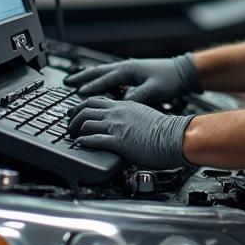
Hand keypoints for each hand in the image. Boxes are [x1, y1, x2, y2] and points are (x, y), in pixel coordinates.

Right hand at [62, 54, 200, 104]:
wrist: (183, 71)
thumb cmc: (170, 79)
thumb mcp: (153, 90)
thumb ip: (137, 97)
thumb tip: (121, 105)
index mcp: (128, 70)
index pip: (105, 80)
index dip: (91, 88)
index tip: (78, 94)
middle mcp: (126, 67)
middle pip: (98, 72)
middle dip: (82, 77)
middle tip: (67, 82)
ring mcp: (129, 69)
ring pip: (103, 72)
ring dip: (89, 77)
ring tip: (76, 81)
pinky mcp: (133, 73)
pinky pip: (111, 76)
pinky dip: (100, 79)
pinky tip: (98, 86)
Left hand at [66, 97, 191, 168]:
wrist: (175, 136)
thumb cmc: (165, 130)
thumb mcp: (145, 116)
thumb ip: (132, 117)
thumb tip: (126, 123)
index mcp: (125, 105)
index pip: (97, 101)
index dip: (82, 105)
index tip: (76, 111)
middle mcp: (118, 113)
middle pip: (86, 108)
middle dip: (74, 116)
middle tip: (69, 123)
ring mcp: (117, 126)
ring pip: (86, 122)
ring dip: (75, 129)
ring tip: (72, 134)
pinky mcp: (119, 140)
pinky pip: (94, 139)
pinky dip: (83, 141)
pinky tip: (79, 144)